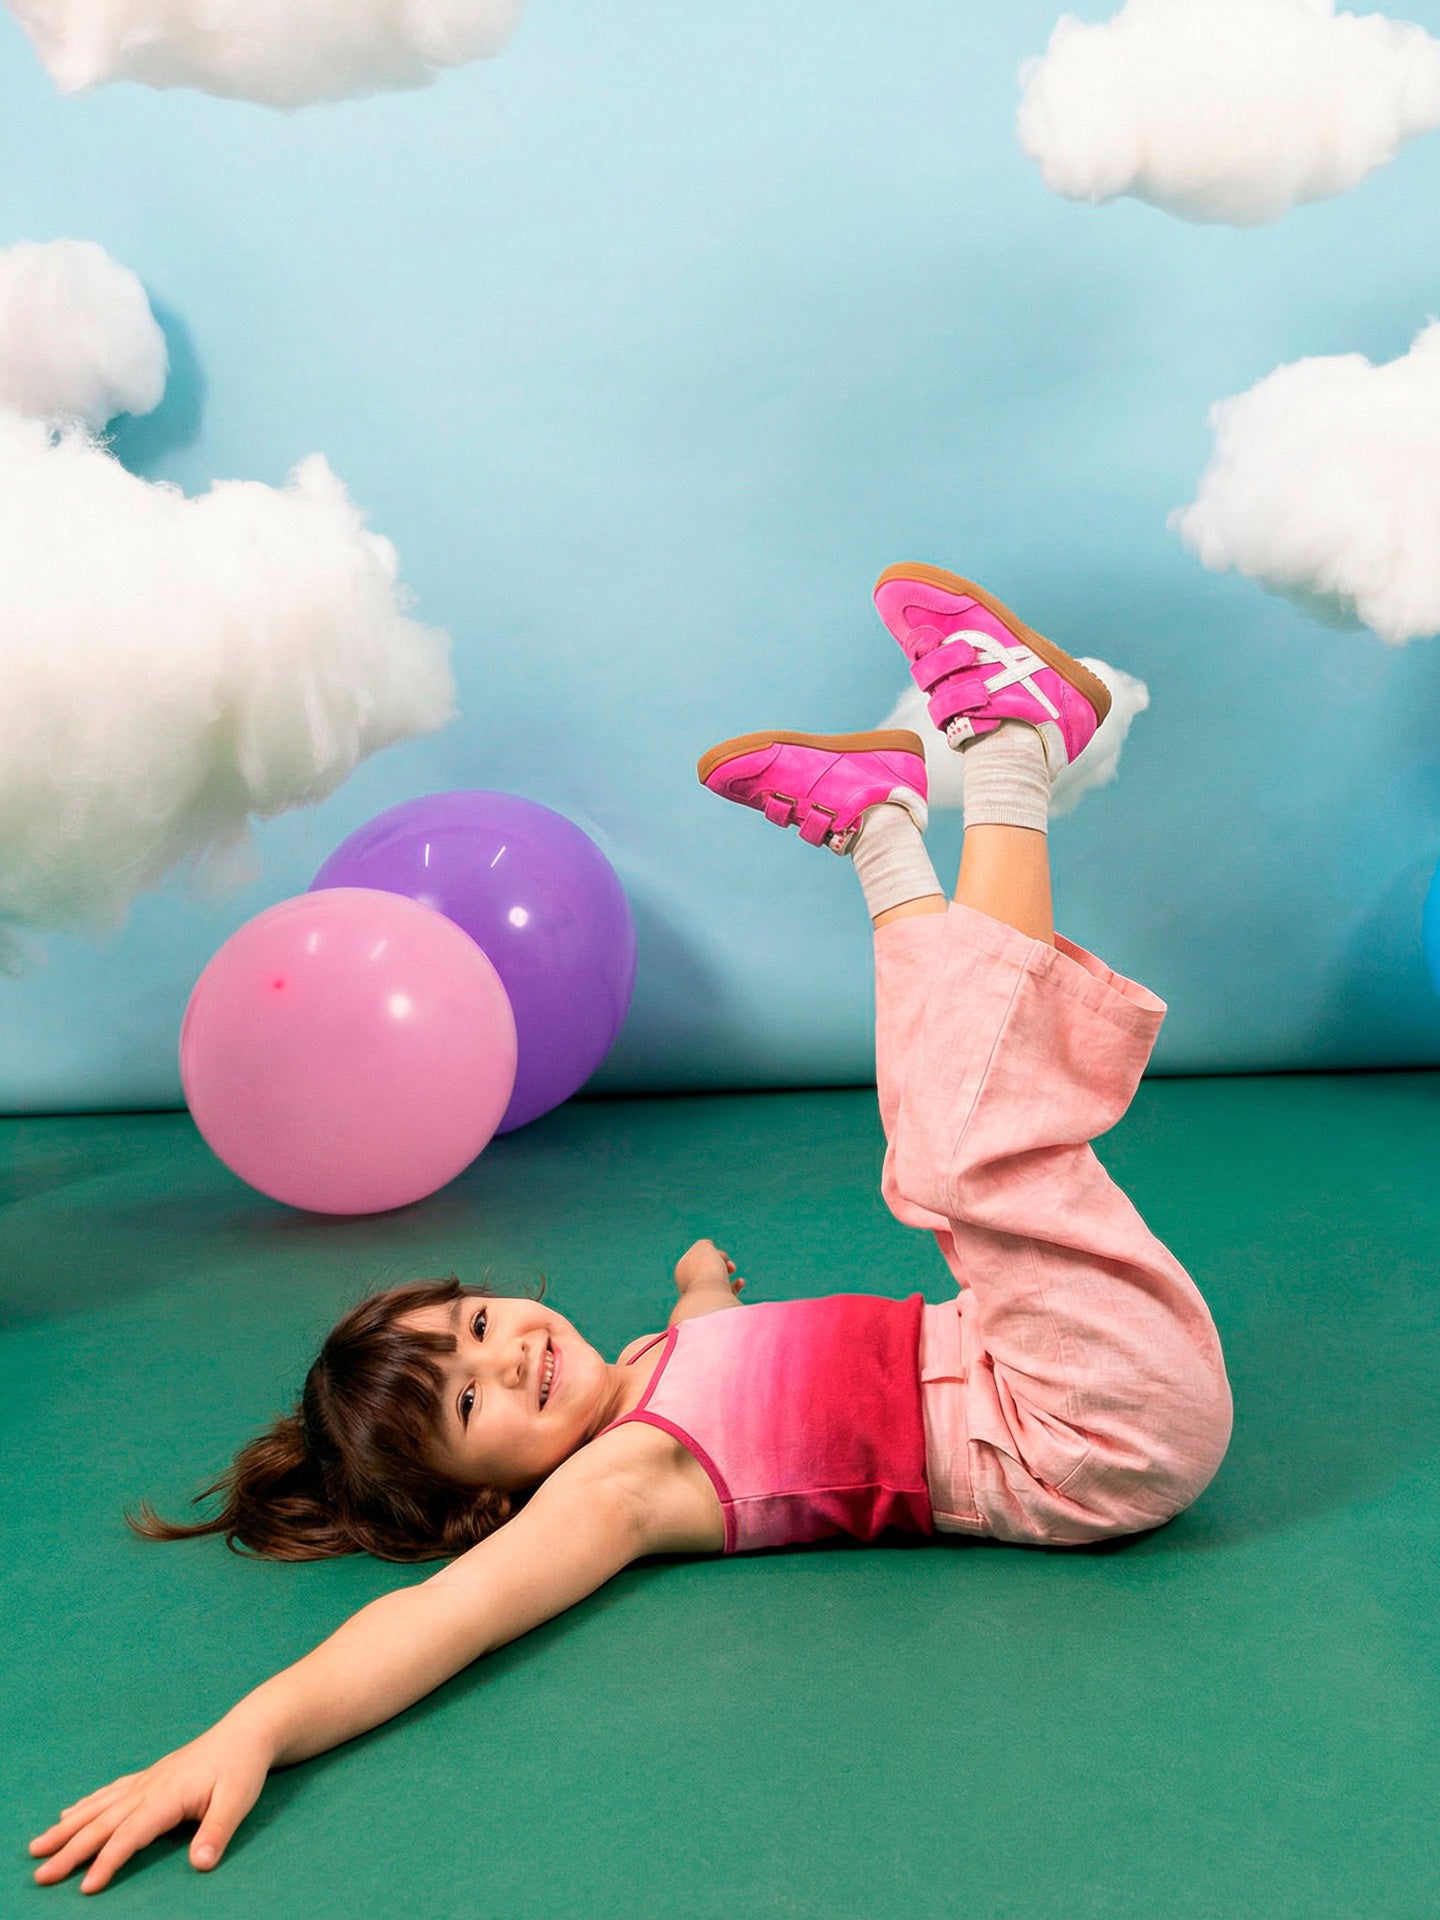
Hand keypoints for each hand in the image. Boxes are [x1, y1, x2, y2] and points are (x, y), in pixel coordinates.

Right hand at [29, 1717, 272, 1893]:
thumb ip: (217, 1831)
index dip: (108, 1861)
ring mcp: (147, 1780)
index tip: (84, 1887)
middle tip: (39, 1874)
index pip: (130, 1834)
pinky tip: (68, 1813)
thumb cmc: (243, 1766)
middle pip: (103, 1822)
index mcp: (167, 1796)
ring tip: (37, 1846)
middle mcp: (149, 1787)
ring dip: (67, 1828)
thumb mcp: (238, 1800)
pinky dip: (85, 1805)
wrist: (248, 1731)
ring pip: (98, 1807)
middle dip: (69, 1850)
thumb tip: (201, 1864)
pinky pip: (109, 1792)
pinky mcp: (150, 1776)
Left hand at [673, 1238, 743, 1297]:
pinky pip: (726, 1294)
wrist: (711, 1297)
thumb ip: (705, 1245)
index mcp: (682, 1271)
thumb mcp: (704, 1248)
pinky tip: (740, 1282)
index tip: (714, 1252)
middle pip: (708, 1268)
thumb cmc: (706, 1269)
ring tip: (732, 1269)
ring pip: (718, 1280)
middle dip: (720, 1262)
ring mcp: (702, 1297)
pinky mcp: (715, 1308)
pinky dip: (735, 1286)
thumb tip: (708, 1250)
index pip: (697, 1257)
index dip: (710, 1252)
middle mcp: (689, 1285)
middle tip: (726, 1262)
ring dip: (728, 1272)